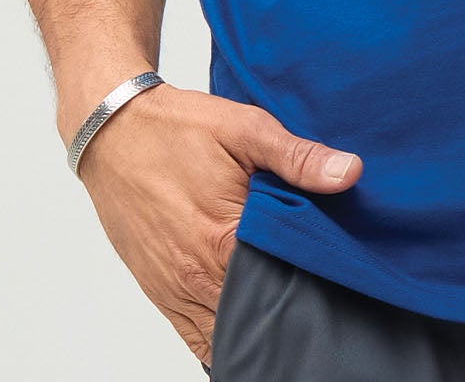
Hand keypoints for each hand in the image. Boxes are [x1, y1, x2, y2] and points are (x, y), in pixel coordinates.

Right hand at [70, 81, 362, 365]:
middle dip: (287, 302)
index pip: (284, 281)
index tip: (334, 266)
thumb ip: (297, 157)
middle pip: (257, 312)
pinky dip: (222, 333)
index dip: (314, 276)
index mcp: (223, 237)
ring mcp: (175, 290)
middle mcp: (197, 275)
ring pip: (226, 332)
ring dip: (254, 319)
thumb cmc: (178, 128)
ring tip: (281, 297)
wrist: (114, 133)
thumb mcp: (244, 127)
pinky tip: (245, 316)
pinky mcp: (159, 293)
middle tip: (313, 282)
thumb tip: (350, 173)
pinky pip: (195, 337)